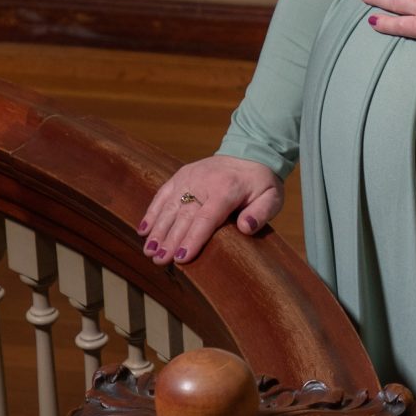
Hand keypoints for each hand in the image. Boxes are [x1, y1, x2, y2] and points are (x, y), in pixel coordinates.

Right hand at [139, 154, 283, 262]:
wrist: (249, 154)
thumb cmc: (260, 184)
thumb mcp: (272, 197)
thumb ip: (261, 213)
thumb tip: (246, 228)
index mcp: (226, 189)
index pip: (206, 218)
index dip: (193, 238)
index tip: (181, 258)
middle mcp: (204, 182)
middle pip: (184, 215)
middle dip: (170, 239)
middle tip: (159, 261)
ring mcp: (189, 177)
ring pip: (169, 206)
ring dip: (157, 230)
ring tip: (149, 251)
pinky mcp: (180, 175)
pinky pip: (162, 195)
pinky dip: (152, 213)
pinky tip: (143, 231)